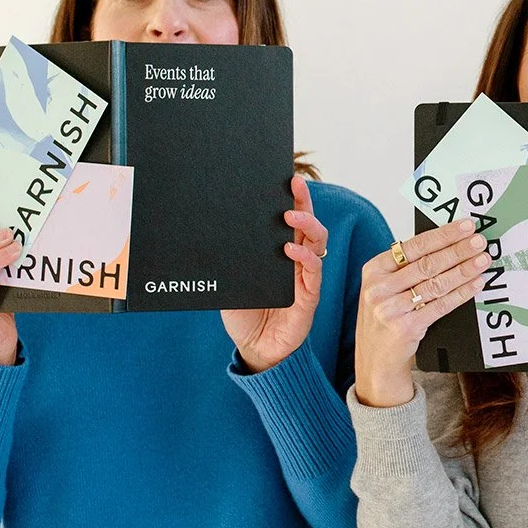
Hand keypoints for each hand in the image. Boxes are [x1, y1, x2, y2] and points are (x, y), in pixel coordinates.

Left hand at [223, 176, 328, 371]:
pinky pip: (314, 270)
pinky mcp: (309, 295)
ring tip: (291, 215)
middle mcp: (296, 260)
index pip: (289, 220)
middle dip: (303, 201)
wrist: (254, 350)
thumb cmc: (243, 315)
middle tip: (294, 185)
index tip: (286, 178)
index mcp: (278, 253)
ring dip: (307, 225)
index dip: (292, 199)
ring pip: (317, 241)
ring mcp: (305, 276)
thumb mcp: (229, 282)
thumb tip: (210, 233)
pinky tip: (291, 250)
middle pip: (307, 223)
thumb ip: (229, 261)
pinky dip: (305, 257)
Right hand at [354, 219, 489, 407]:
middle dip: (457, 250)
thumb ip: (406, 267)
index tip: (465, 226)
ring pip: (435, 284)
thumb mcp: (385, 288)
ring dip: (463, 270)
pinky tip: (476, 284)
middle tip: (480, 241)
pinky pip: (441, 306)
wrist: (374, 361)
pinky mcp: (406, 328)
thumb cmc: (385, 317)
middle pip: (427, 263)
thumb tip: (447, 243)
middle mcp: (379, 288)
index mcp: (374, 270)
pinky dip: (461, 293)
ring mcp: (391, 309)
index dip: (442, 235)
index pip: (413, 246)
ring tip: (483, 260)